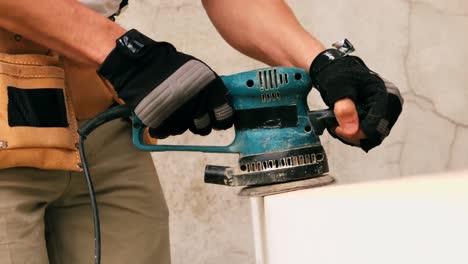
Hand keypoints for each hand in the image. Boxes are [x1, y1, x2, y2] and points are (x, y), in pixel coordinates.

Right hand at [98, 29, 233, 138]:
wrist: (141, 64)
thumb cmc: (173, 67)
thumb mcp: (199, 72)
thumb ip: (213, 91)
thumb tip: (224, 109)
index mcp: (210, 90)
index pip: (224, 117)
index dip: (220, 120)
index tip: (215, 119)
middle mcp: (197, 105)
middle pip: (204, 128)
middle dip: (198, 123)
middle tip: (190, 112)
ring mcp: (178, 116)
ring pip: (183, 130)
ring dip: (179, 122)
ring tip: (171, 106)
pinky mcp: (159, 123)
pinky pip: (165, 132)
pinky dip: (162, 125)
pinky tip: (160, 111)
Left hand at [310, 46, 402, 151]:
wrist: (335, 69)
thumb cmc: (338, 74)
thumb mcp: (338, 89)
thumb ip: (344, 108)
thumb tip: (351, 130)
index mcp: (384, 94)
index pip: (376, 125)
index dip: (356, 132)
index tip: (337, 128)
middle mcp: (390, 103)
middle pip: (376, 133)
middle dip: (354, 135)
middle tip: (335, 128)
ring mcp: (385, 111)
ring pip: (373, 136)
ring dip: (353, 135)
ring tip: (337, 125)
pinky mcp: (378, 115)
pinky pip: (369, 133)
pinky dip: (355, 133)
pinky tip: (343, 126)